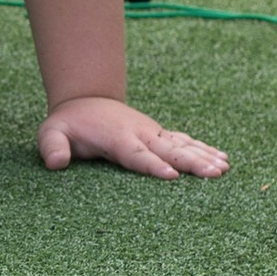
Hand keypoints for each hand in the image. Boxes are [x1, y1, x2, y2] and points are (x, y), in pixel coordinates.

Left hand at [37, 95, 227, 179]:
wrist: (86, 99)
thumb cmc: (69, 123)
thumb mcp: (51, 132)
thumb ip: (52, 146)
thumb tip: (55, 163)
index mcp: (116, 138)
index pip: (136, 155)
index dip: (153, 165)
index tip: (172, 176)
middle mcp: (140, 134)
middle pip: (169, 151)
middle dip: (192, 163)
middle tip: (214, 174)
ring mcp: (153, 133)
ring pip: (182, 145)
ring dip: (204, 156)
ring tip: (225, 168)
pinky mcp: (160, 134)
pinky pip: (185, 142)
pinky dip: (204, 149)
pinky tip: (224, 159)